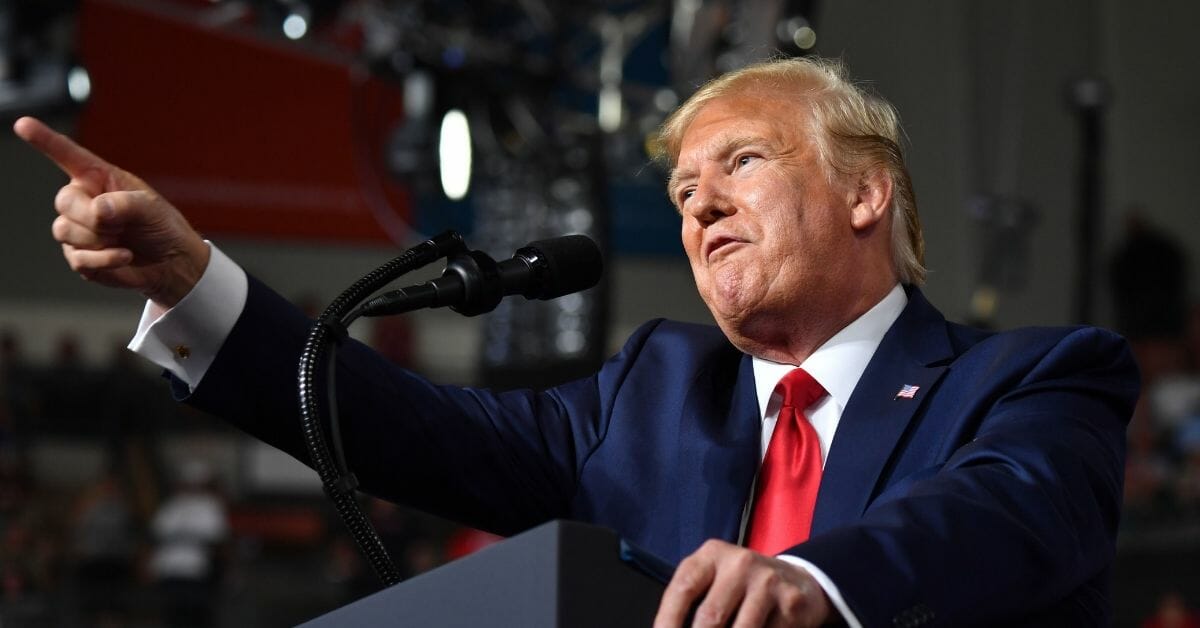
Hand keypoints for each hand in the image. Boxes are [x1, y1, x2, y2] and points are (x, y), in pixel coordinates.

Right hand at [13, 116, 208, 307]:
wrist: (172, 262)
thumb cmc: (161, 227)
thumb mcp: (152, 208)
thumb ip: (126, 204)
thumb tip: (98, 210)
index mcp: (98, 178)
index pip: (67, 155)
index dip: (44, 140)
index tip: (23, 124)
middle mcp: (82, 200)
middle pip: (64, 201)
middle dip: (92, 216)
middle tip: (123, 224)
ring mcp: (77, 229)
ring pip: (65, 231)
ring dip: (100, 239)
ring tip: (125, 238)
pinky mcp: (79, 255)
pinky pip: (78, 258)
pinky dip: (105, 260)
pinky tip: (125, 256)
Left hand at [654, 540, 830, 627]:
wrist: (797, 580)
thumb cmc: (743, 585)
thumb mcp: (716, 579)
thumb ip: (694, 600)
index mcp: (712, 554)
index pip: (682, 589)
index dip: (667, 620)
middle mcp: (740, 563)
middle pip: (710, 617)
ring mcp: (768, 582)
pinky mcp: (791, 603)